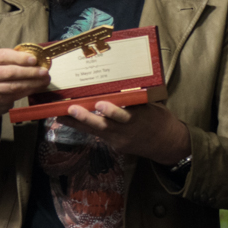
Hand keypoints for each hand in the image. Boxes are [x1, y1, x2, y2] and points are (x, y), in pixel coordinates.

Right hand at [0, 48, 50, 148]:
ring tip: (45, 80)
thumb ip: (13, 59)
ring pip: (14, 85)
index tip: (35, 59)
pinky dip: (29, 90)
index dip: (20, 58)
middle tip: (44, 71)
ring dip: (33, 83)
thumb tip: (37, 60)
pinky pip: (16, 94)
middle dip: (30, 72)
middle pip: (10, 72)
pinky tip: (37, 87)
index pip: (3, 56)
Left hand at [60, 101, 190, 165]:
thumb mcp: (150, 106)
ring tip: (61, 116)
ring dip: (77, 123)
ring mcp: (120, 140)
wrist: (167, 143)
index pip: (124, 115)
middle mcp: (127, 131)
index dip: (112, 111)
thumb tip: (119, 82)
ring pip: (96, 131)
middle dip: (86, 118)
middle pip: (104, 126)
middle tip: (71, 109)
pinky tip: (68, 121)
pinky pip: (98, 135)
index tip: (100, 104)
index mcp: (139, 119)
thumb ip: (135, 98)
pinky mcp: (115, 146)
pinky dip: (84, 128)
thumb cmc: (158, 118)